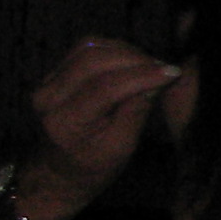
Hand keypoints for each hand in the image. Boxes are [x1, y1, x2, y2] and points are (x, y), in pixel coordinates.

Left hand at [15, 36, 181, 219]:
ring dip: (124, 51)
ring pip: (88, 48)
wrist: (61, 171)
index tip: (173, 73)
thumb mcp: (122, 147)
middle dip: (135, 59)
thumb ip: (137, 112)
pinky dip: (111, 49)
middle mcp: (50, 96)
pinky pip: (83, 49)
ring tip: (149, 65)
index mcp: (67, 121)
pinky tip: (131, 61)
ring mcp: (47, 82)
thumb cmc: (95, 166)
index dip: (142, 76)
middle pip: (93, 60)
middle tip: (164, 67)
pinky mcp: (52, 73)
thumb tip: (157, 81)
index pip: (105, 87)